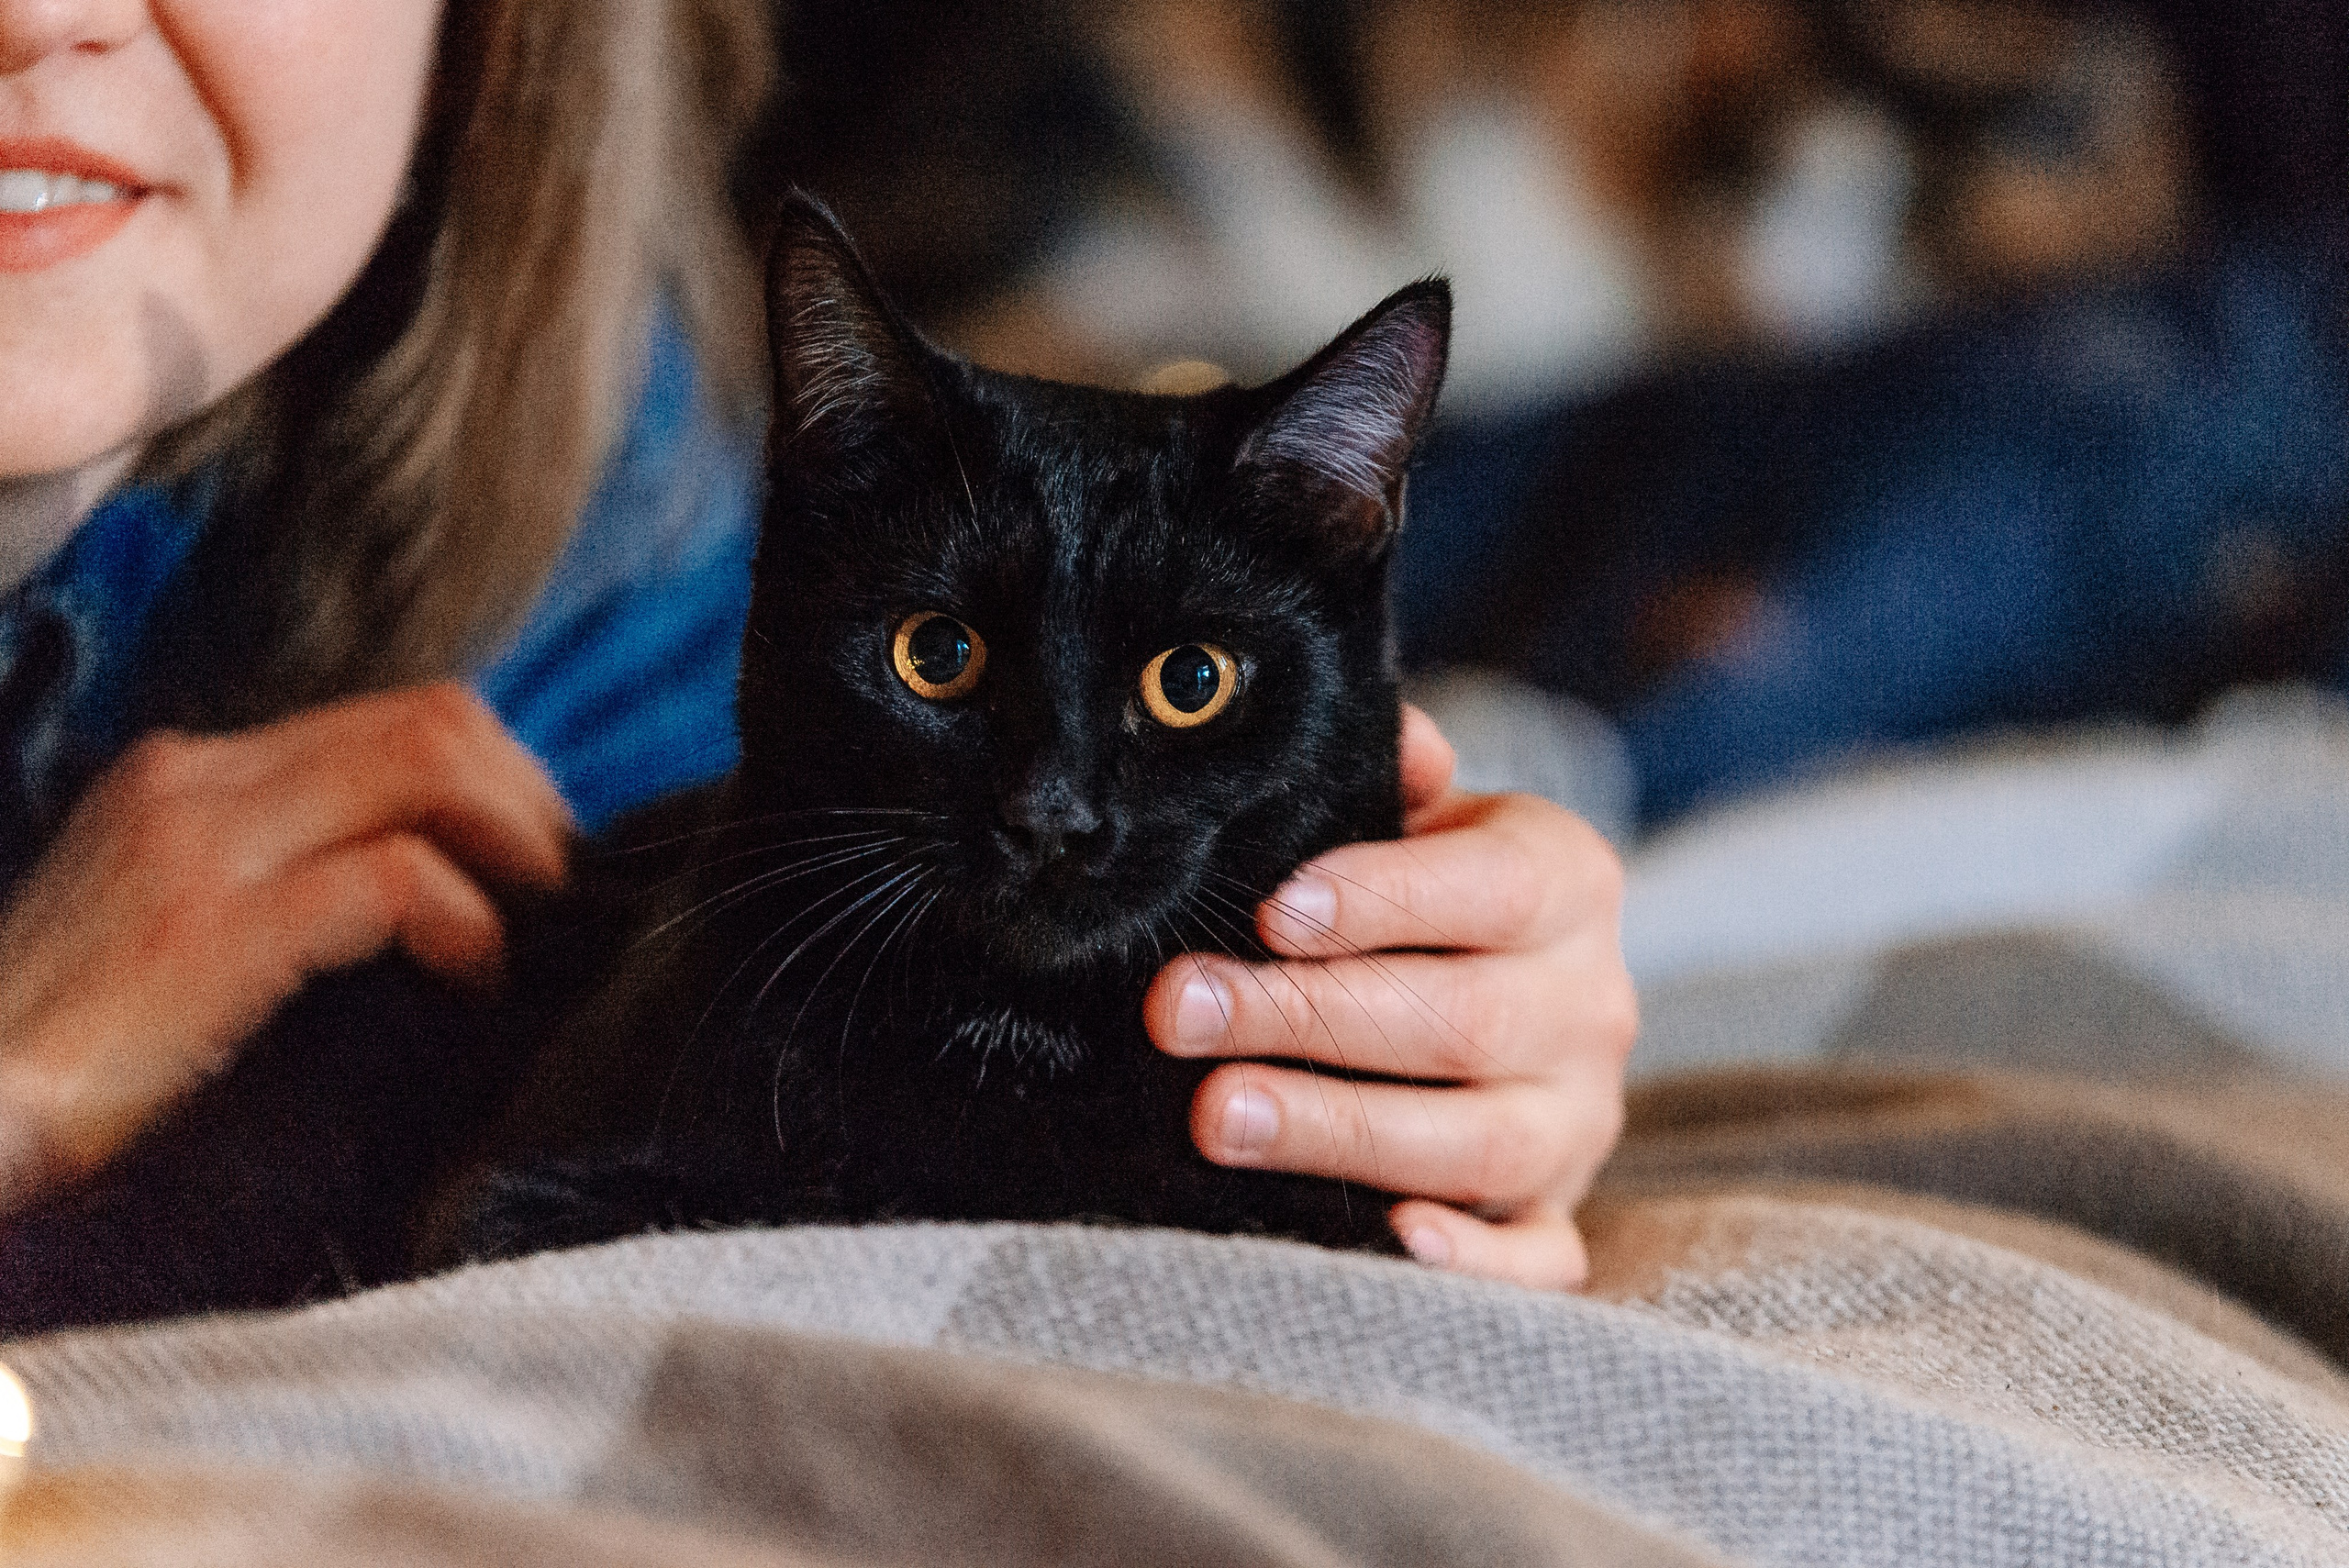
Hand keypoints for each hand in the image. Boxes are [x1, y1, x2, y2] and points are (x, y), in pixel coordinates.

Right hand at [0, 683, 570, 1216]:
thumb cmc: (63, 1047)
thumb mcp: (174, 925)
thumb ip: (279, 874)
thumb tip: (429, 877)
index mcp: (192, 776)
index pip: (391, 717)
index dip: (496, 774)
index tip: (537, 850)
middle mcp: (195, 781)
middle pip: (429, 721)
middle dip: (528, 794)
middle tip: (563, 881)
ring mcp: (198, 846)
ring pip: (424, 765)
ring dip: (515, 835)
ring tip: (535, 912)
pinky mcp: (209, 930)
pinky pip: (393, 878)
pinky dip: (464, 917)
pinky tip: (472, 970)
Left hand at [1145, 705, 1635, 1288]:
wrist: (1510, 988)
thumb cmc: (1426, 896)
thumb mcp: (1421, 818)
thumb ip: (1392, 776)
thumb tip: (1392, 742)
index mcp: (1566, 885)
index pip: (1492, 889)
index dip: (1383, 900)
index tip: (1274, 911)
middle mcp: (1589, 1005)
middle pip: (1461, 1020)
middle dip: (1308, 1017)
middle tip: (1185, 1012)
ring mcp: (1579, 1120)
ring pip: (1480, 1140)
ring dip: (1340, 1128)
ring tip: (1219, 1116)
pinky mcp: (1556, 1215)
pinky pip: (1540, 1257)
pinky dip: (1477, 1262)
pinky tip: (1392, 1244)